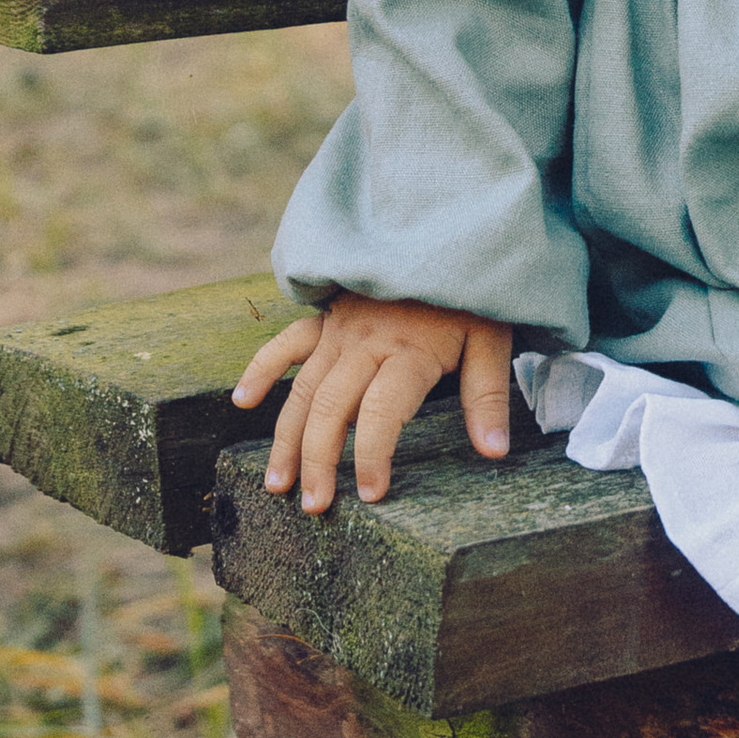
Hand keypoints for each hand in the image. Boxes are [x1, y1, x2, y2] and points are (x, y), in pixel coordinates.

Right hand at [231, 296, 516, 514]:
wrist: (444, 231)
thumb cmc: (471, 295)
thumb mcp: (492, 339)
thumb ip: (487, 396)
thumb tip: (495, 452)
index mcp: (408, 352)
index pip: (382, 413)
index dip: (373, 455)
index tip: (372, 494)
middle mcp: (365, 344)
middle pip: (332, 408)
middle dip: (318, 461)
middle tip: (313, 506)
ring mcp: (340, 332)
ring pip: (303, 390)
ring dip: (286, 437)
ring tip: (276, 484)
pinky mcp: (326, 320)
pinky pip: (286, 343)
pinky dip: (262, 368)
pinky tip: (243, 401)